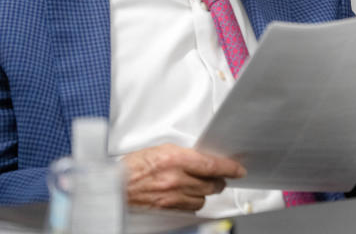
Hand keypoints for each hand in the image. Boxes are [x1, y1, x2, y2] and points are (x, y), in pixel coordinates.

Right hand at [123, 143, 245, 210]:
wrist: (113, 185)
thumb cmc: (133, 166)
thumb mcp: (161, 150)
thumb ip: (184, 155)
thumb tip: (202, 159)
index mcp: (175, 159)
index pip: (212, 165)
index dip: (230, 168)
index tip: (239, 170)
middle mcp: (176, 178)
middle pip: (212, 184)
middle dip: (218, 181)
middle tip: (219, 178)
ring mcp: (171, 196)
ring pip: (202, 198)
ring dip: (204, 192)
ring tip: (199, 186)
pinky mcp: (166, 209)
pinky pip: (189, 208)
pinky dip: (191, 202)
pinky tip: (186, 196)